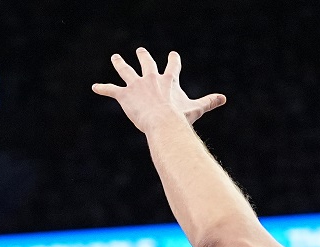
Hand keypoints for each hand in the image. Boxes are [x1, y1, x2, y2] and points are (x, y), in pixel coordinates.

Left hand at [92, 49, 225, 133]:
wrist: (163, 122)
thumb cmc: (180, 117)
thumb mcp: (196, 109)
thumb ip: (209, 102)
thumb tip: (224, 98)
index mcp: (168, 80)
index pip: (172, 66)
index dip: (173, 60)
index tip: (172, 54)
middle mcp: (151, 78)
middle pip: (146, 63)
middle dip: (144, 57)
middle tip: (141, 51)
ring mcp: (136, 85)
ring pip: (125, 71)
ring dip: (120, 64)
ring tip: (116, 57)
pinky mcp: (124, 95)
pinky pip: (111, 90)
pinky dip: (102, 89)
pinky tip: (94, 87)